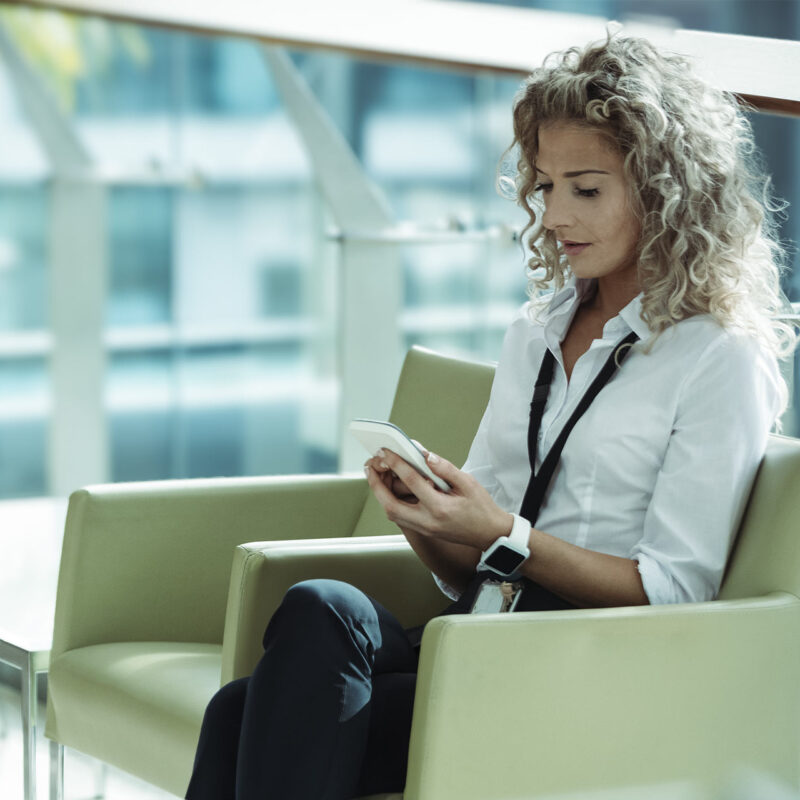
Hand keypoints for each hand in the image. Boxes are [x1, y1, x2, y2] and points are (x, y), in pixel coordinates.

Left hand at [365, 448, 512, 550]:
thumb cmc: (481, 508)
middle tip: (370, 466)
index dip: (396, 463)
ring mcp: (424, 528)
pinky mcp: (424, 531)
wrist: (490, 534)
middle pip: (391, 504)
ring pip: (392, 514)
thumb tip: (425, 455)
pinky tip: (390, 489)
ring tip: (377, 475)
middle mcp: (428, 521)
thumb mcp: (468, 482)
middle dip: (376, 485)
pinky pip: (400, 517)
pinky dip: (390, 502)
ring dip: (381, 494)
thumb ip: (445, 468)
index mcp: (440, 507)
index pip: (412, 481)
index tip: (386, 451)